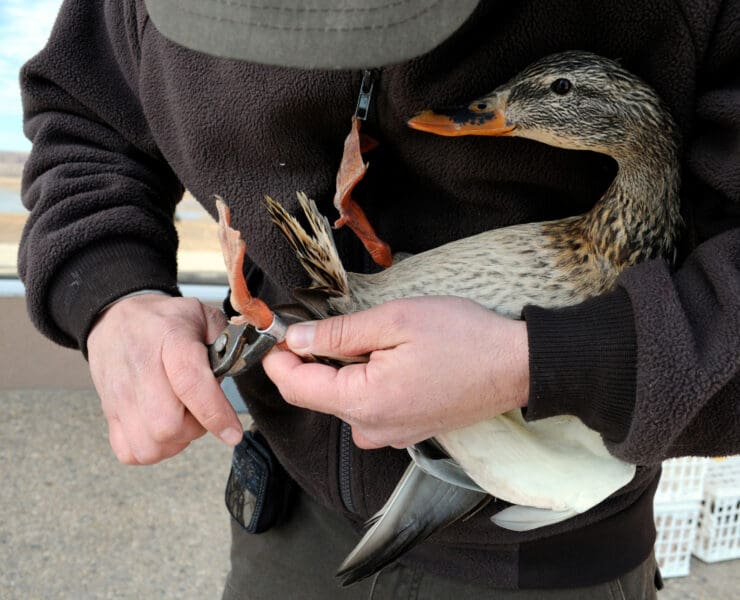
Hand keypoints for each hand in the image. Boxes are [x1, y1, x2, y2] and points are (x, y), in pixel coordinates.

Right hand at [87, 294, 241, 464]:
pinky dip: (150, 450)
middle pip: (167, 425)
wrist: (117, 317)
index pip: (190, 383)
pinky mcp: (109, 411)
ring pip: (149, 446)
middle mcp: (141, 368)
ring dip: (174, 442)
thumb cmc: (164, 320)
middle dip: (195, 428)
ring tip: (181, 419)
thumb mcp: (203, 315)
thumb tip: (246, 364)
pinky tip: (160, 430)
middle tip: (201, 411)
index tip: (233, 432)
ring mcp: (120, 393)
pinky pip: (129, 451)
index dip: (215, 413)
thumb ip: (230, 340)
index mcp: (171, 339)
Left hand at [262, 296, 528, 448]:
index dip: (278, 359)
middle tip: (317, 324)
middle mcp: (372, 429)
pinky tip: (384, 360)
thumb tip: (296, 339)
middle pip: (316, 396)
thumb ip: (339, 334)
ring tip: (362, 339)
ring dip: (337, 372)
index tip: (279, 330)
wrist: (516, 366)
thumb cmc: (462, 338)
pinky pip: (366, 410)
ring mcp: (390, 435)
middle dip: (308, 361)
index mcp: (364, 403)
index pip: (296, 388)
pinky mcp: (406, 431)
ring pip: (341, 402)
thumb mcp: (395, 320)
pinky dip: (360, 384)